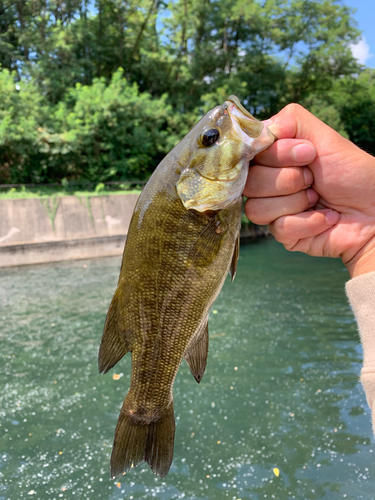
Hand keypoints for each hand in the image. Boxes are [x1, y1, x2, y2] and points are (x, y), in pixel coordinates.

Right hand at [244, 104, 374, 277]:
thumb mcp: (323, 137)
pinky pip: (279, 228)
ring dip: (296, 202)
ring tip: (318, 198)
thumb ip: (289, 121)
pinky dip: (309, 222)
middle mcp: (268, 183)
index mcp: (274, 157)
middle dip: (289, 179)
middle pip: (250, 182)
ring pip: (256, 209)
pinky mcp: (282, 234)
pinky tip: (326, 218)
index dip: (275, 155)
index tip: (307, 154)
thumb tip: (259, 130)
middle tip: (314, 178)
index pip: (248, 154)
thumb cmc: (352, 173)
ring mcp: (273, 210)